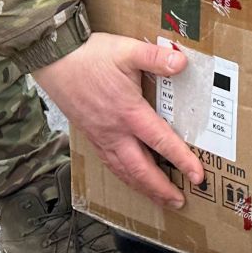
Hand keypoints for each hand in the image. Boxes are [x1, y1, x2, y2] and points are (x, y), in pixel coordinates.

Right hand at [32, 34, 202, 209]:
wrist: (55, 60)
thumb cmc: (89, 57)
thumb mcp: (128, 50)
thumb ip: (156, 58)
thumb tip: (182, 62)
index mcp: (129, 113)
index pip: (161, 142)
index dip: (182, 160)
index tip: (197, 176)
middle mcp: (115, 131)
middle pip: (141, 170)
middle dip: (161, 189)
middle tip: (178, 202)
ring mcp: (101, 136)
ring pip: (123, 171)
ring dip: (143, 188)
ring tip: (158, 198)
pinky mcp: (91, 135)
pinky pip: (110, 164)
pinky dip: (124, 177)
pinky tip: (129, 177)